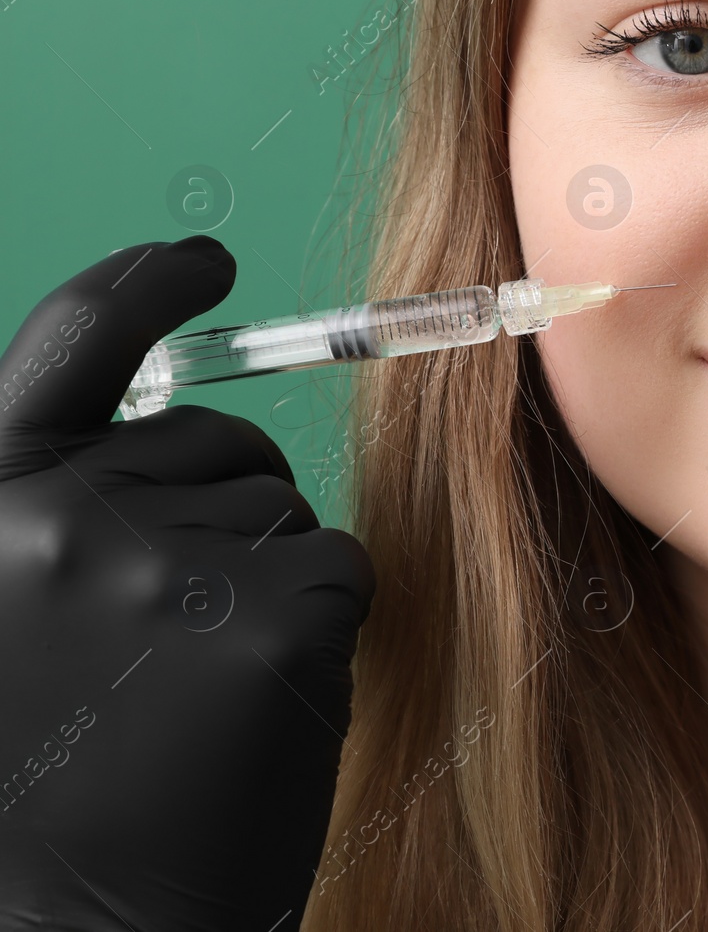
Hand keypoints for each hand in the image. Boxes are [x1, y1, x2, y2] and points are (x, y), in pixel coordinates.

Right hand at [0, 236, 375, 930]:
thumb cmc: (50, 786)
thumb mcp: (17, 618)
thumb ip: (68, 517)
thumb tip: (177, 448)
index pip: (73, 344)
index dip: (146, 286)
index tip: (203, 259)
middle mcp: (60, 517)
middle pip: (216, 445)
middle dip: (227, 506)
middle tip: (181, 632)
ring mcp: (169, 564)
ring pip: (284, 513)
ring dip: (264, 581)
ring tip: (196, 692)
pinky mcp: (273, 620)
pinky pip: (338, 569)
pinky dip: (318, 625)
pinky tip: (256, 704)